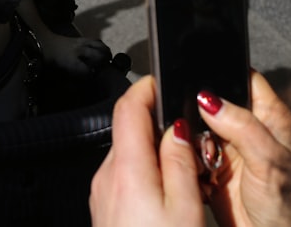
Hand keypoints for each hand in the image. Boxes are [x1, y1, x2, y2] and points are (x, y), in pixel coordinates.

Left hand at [90, 76, 206, 226]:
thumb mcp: (185, 209)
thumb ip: (181, 163)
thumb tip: (178, 129)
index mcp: (127, 168)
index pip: (128, 108)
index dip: (146, 88)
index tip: (161, 80)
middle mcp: (106, 175)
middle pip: (129, 130)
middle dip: (157, 124)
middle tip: (188, 132)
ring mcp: (101, 191)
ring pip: (127, 154)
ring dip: (151, 150)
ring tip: (183, 166)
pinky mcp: (103, 206)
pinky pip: (123, 176)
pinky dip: (143, 172)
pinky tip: (165, 191)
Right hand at [199, 71, 290, 226]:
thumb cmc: (290, 206)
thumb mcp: (269, 159)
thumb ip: (242, 125)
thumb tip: (209, 99)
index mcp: (269, 116)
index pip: (242, 78)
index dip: (221, 74)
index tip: (200, 81)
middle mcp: (246, 129)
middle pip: (211, 103)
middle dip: (197, 112)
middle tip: (201, 129)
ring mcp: (227, 149)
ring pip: (195, 128)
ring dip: (190, 139)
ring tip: (200, 154)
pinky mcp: (211, 169)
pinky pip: (187, 154)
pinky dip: (185, 158)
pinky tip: (196, 168)